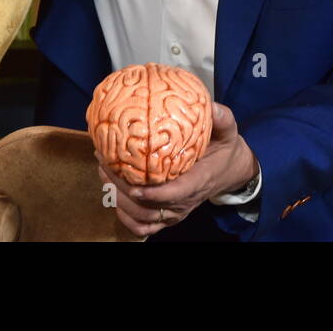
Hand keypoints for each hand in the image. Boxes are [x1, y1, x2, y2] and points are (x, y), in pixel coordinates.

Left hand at [95, 102, 257, 236]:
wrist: (229, 172)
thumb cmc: (224, 149)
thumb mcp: (228, 130)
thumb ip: (221, 117)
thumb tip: (210, 105)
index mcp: (199, 181)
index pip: (176, 193)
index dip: (154, 194)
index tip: (136, 186)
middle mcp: (185, 202)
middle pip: (148, 207)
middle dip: (122, 188)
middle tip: (104, 161)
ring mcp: (174, 212)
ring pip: (140, 217)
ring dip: (118, 198)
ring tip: (103, 170)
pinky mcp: (167, 217)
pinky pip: (142, 227)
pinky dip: (124, 217)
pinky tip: (111, 195)